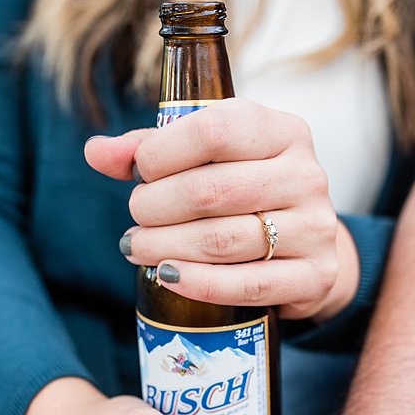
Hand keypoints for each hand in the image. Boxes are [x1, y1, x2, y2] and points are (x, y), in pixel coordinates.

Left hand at [84, 98, 357, 320]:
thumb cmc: (249, 193)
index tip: (140, 172)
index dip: (162, 152)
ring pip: (224, 239)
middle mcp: (308, 176)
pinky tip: (169, 276)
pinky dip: (200, 283)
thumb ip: (154, 149)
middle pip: (212, 190)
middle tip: (137, 217)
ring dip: (166, 246)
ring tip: (139, 247)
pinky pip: (249, 284)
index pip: (215, 130)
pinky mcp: (316, 275)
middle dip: (155, 206)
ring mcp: (316, 228)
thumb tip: (98, 153)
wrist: (309, 246)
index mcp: (284, 132)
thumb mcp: (211, 158)